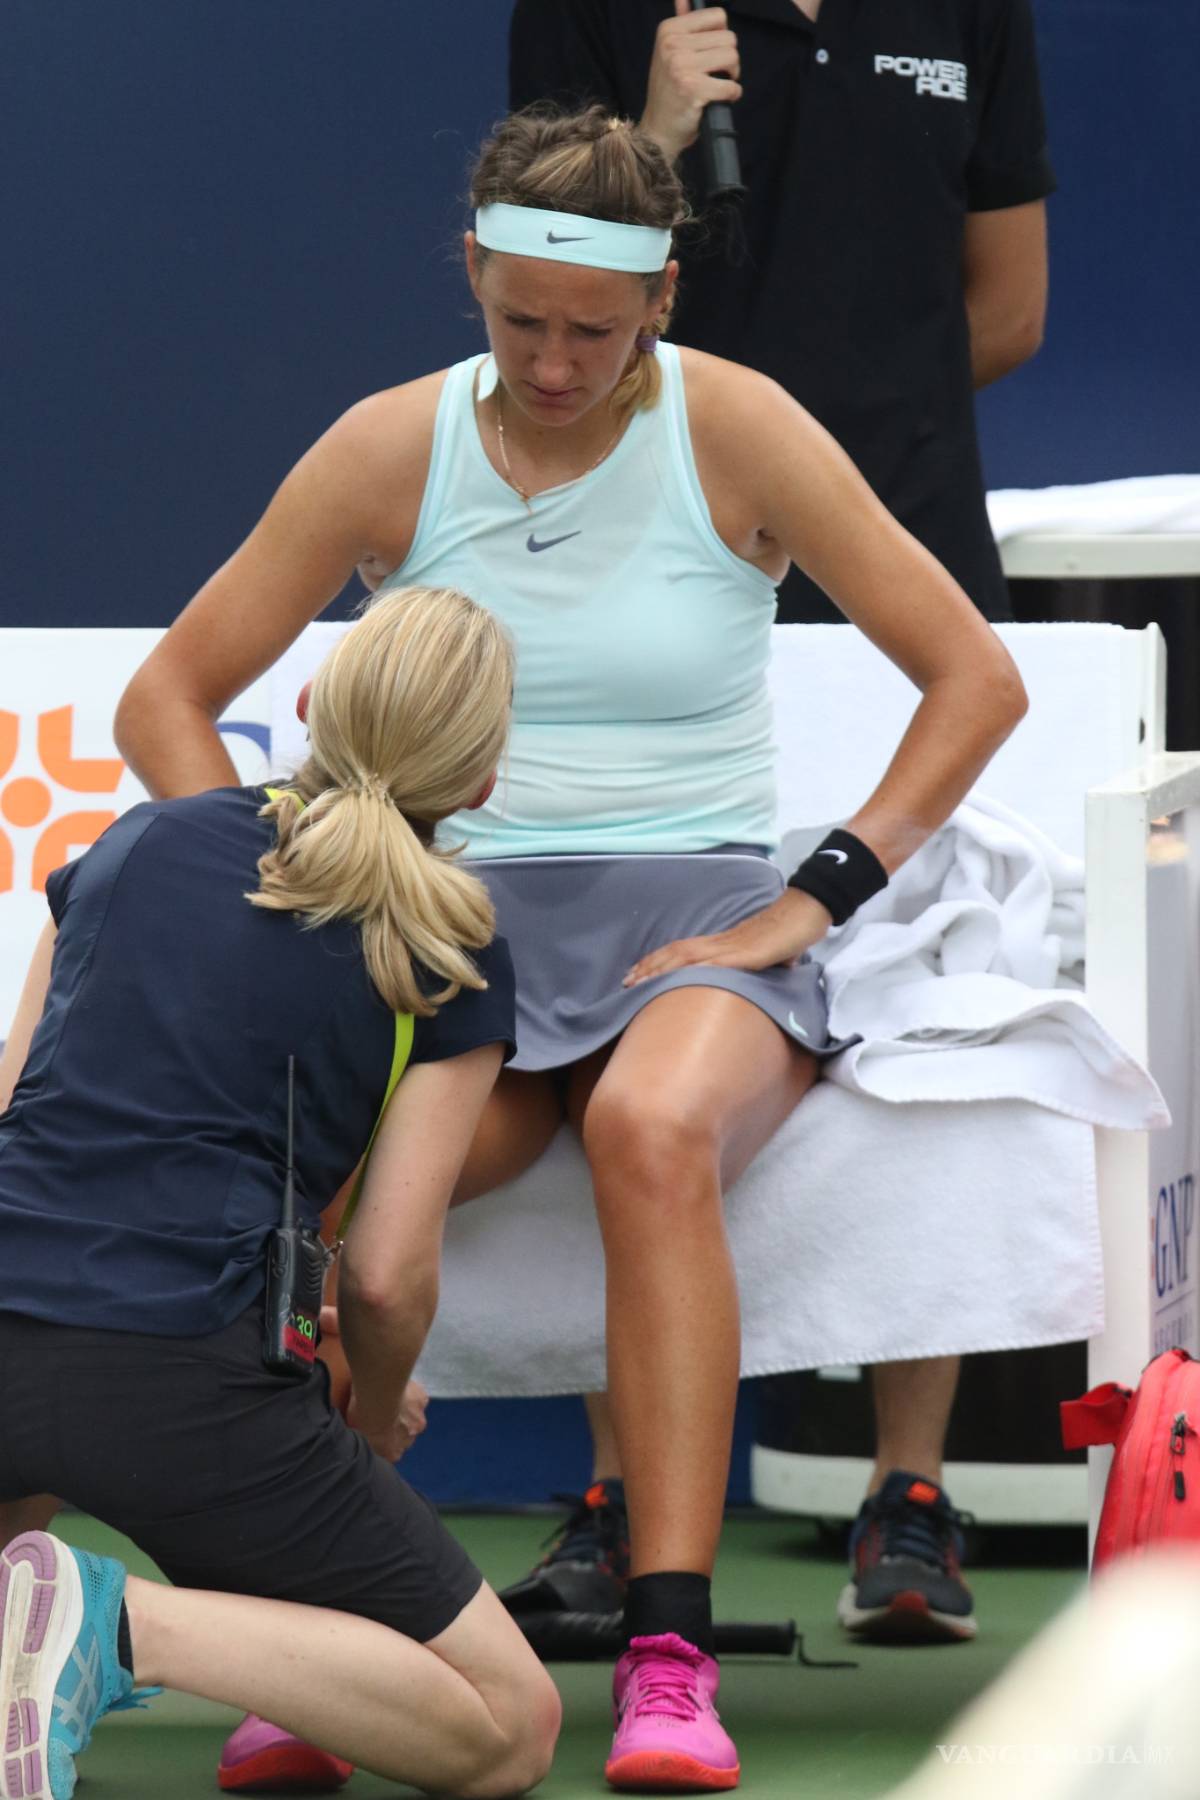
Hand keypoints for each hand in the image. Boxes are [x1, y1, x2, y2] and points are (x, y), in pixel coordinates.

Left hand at [347, 1379, 429, 1463]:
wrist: (377, 1396)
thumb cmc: (363, 1418)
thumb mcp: (356, 1435)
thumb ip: (365, 1442)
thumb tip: (362, 1439)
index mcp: (393, 1454)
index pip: (389, 1453)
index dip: (382, 1441)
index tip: (375, 1430)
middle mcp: (409, 1441)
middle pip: (403, 1436)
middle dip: (395, 1427)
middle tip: (382, 1413)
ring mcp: (418, 1421)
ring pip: (412, 1417)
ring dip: (404, 1412)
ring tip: (390, 1399)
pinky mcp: (422, 1401)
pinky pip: (416, 1399)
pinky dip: (410, 1395)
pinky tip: (399, 1389)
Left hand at [623, 887, 831, 986]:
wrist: (806, 912)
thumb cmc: (789, 933)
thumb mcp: (769, 956)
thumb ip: (759, 967)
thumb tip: (764, 978)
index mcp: (723, 944)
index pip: (682, 951)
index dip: (658, 961)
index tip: (637, 974)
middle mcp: (721, 943)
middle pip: (676, 952)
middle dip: (649, 967)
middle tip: (625, 981)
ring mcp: (732, 948)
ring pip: (687, 957)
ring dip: (660, 970)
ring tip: (639, 982)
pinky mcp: (746, 955)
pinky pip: (715, 965)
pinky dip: (694, 972)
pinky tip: (678, 980)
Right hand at [640, 1, 741, 163]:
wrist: (658, 130)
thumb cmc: (669, 92)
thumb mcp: (669, 53)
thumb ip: (682, 24)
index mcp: (669, 30)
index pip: (718, 16)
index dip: (721, 37)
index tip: (712, 53)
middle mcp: (673, 45)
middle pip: (729, 38)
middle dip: (729, 58)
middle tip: (716, 74)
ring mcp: (682, 66)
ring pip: (732, 57)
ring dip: (732, 75)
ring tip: (718, 85)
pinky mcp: (693, 89)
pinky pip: (731, 86)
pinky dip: (731, 95)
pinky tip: (718, 100)